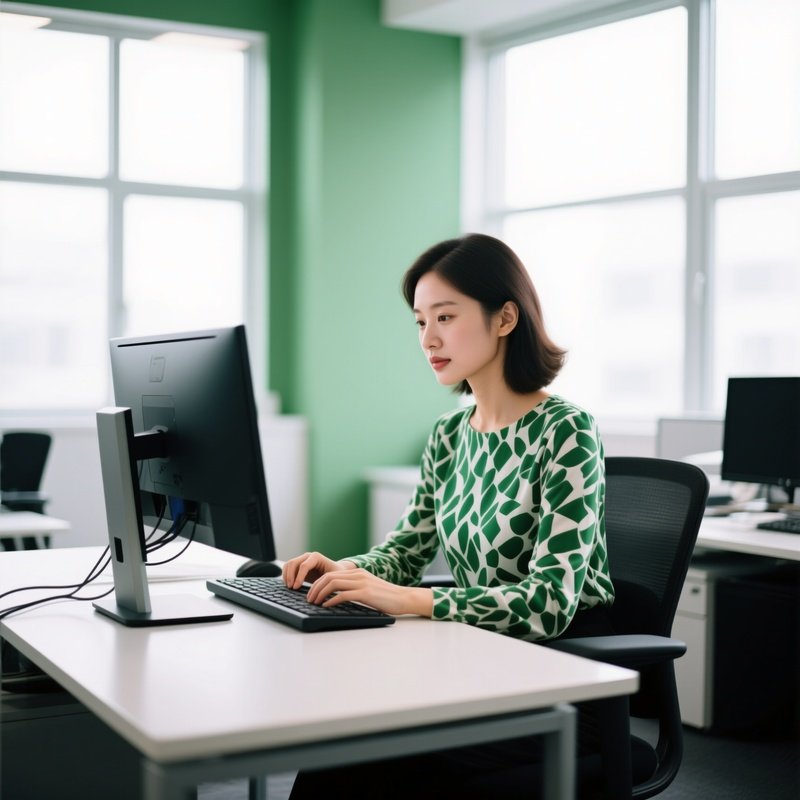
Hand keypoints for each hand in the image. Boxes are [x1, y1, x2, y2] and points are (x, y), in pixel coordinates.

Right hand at [282, 551, 353, 588]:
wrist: (334, 571)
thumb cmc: (336, 574)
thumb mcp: (333, 577)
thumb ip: (325, 581)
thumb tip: (317, 591)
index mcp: (316, 557)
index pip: (304, 566)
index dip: (299, 577)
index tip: (296, 588)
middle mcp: (307, 556)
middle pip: (293, 563)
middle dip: (290, 576)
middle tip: (291, 588)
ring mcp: (302, 559)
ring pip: (288, 564)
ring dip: (286, 576)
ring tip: (289, 587)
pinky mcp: (298, 565)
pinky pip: (287, 568)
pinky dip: (285, 575)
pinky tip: (288, 585)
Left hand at [305, 566, 432, 617]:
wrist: (404, 598)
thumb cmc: (387, 598)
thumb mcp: (368, 589)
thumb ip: (355, 589)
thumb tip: (337, 597)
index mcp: (358, 573)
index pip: (331, 574)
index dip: (318, 583)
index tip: (311, 593)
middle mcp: (358, 575)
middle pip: (329, 577)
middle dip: (315, 588)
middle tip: (309, 599)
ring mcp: (362, 583)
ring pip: (333, 584)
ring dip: (320, 593)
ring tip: (314, 603)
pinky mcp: (366, 593)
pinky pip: (343, 594)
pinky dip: (331, 600)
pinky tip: (326, 606)